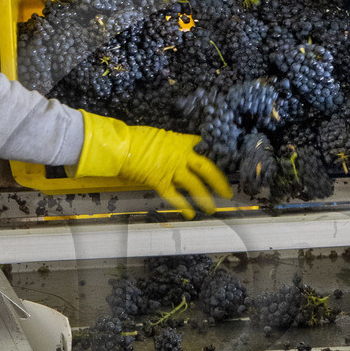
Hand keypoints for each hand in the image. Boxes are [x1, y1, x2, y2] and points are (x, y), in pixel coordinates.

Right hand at [75, 113, 229, 213]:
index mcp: (181, 142)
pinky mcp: (161, 182)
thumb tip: (177, 149)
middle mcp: (181, 157)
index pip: (202, 147)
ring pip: (194, 185)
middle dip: (219, 182)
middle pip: (207, 169)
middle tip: (227, 193)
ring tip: (212, 209)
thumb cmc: (137, 138)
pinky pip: (175, 196)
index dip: (214, 154)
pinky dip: (183, 206)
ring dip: (205, 198)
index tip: (224, 161)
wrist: (122, 146)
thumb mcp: (159, 136)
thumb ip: (172, 144)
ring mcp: (172, 170)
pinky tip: (190, 214)